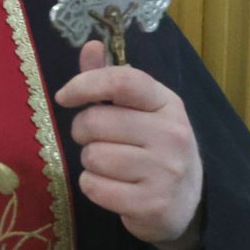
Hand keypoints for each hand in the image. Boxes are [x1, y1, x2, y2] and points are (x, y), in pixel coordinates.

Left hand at [53, 40, 203, 244]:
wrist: (184, 203)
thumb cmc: (154, 149)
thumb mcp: (141, 111)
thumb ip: (111, 81)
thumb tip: (91, 46)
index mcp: (167, 103)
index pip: (123, 81)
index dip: (85, 84)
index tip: (64, 96)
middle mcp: (172, 134)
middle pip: (95, 121)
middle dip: (83, 131)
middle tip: (98, 140)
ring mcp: (165, 171)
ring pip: (92, 156)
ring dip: (90, 162)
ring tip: (111, 166)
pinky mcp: (152, 203)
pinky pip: (94, 186)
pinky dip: (93, 187)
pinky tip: (114, 188)